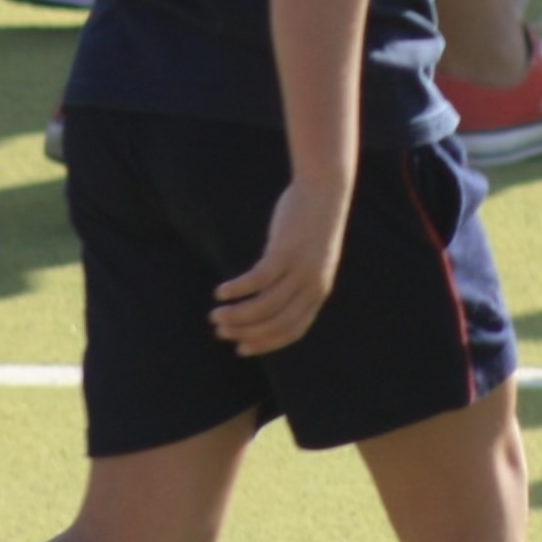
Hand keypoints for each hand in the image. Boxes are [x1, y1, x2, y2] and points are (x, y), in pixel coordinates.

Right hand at [209, 175, 351, 356]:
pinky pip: (257, 280)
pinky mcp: (286, 253)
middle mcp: (312, 286)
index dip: (266, 343)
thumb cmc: (311, 227)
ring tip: (216, 314)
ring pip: (264, 306)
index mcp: (318, 292)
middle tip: (220, 331)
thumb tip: (266, 300)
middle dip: (245, 332)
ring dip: (237, 315)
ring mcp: (300, 270)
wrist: (325, 192)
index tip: (241, 349)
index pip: (292, 331)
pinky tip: (221, 292)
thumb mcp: (308, 261)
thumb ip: (293, 282)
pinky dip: (237, 290)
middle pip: (275, 323)